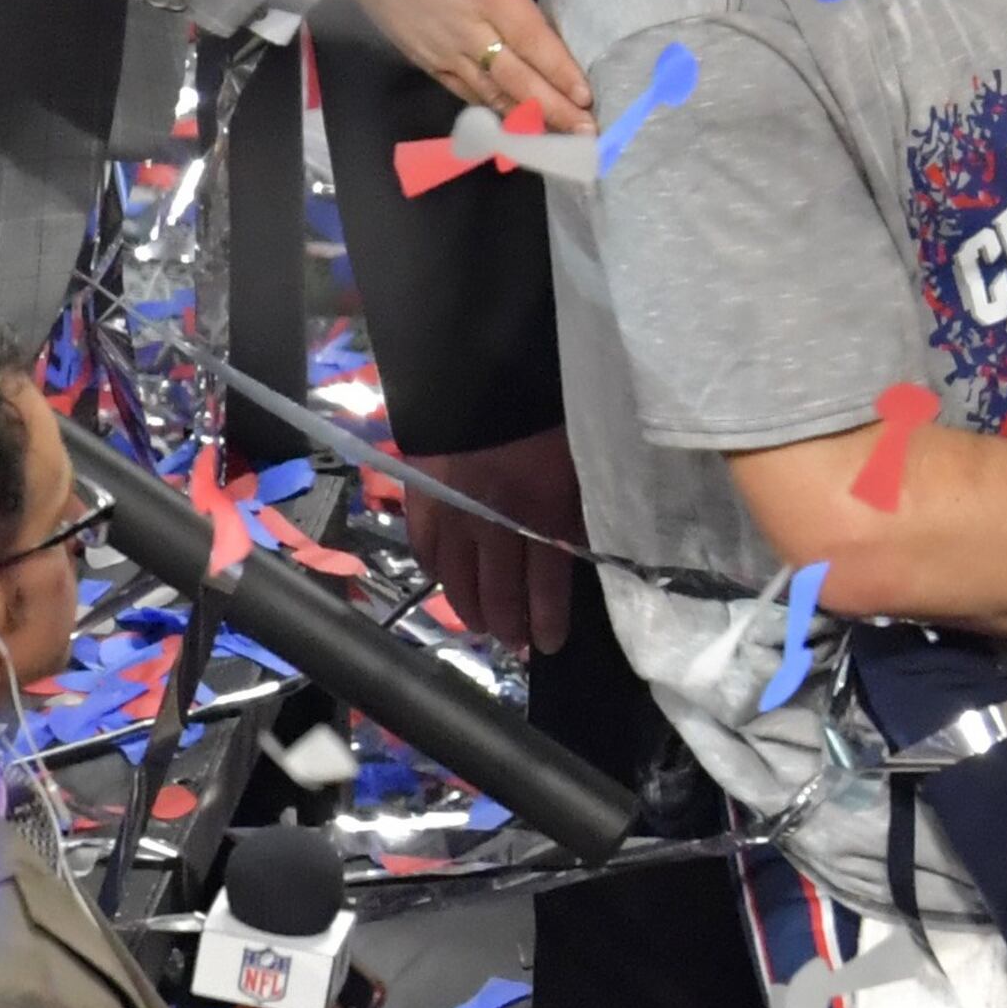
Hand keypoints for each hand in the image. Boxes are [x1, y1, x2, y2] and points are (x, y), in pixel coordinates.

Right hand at [335, 0, 596, 133]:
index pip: (532, 40)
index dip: (559, 72)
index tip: (586, 99)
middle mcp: (467, 29)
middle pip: (516, 80)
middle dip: (552, 110)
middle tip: (586, 134)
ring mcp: (443, 48)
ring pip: (490, 93)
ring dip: (525, 119)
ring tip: (559, 140)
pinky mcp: (423, 57)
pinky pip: (461, 90)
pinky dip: (488, 110)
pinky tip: (510, 123)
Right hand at [401, 425, 584, 654]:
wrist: (482, 363)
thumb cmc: (546, 408)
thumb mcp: (581, 456)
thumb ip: (579, 505)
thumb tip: (586, 548)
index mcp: (542, 508)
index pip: (546, 581)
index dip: (547, 618)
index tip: (550, 644)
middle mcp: (494, 520)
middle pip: (498, 588)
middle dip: (509, 623)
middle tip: (515, 644)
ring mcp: (452, 510)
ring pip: (458, 577)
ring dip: (471, 608)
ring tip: (484, 626)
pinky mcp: (420, 494)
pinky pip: (425, 546)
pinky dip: (437, 571)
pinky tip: (445, 583)